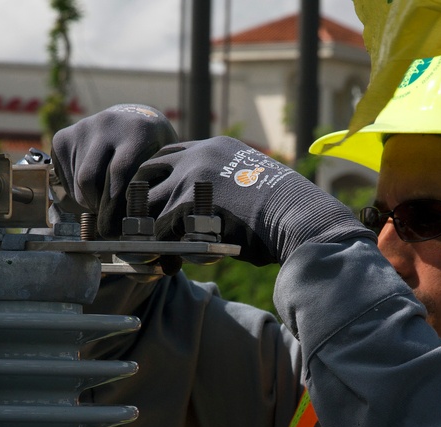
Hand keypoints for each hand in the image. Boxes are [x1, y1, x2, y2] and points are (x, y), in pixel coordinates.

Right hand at [51, 104, 177, 237]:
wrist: (134, 121)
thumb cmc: (153, 152)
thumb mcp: (161, 164)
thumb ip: (151, 187)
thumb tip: (136, 226)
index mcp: (136, 131)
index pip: (117, 173)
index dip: (115, 204)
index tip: (119, 226)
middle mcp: (106, 124)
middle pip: (89, 179)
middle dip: (99, 206)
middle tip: (109, 221)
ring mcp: (82, 128)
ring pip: (77, 182)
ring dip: (89, 201)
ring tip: (103, 202)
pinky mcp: (63, 137)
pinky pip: (65, 177)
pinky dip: (76, 191)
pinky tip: (91, 188)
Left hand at [135, 137, 376, 265]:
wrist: (298, 218)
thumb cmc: (286, 211)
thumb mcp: (255, 182)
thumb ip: (226, 184)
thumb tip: (211, 209)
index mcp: (215, 147)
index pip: (167, 155)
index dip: (157, 180)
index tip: (158, 202)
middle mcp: (198, 156)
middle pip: (147, 173)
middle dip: (142, 202)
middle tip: (147, 229)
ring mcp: (190, 178)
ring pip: (149, 206)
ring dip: (151, 232)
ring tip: (161, 254)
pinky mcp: (187, 204)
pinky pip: (159, 231)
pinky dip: (162, 252)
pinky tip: (173, 265)